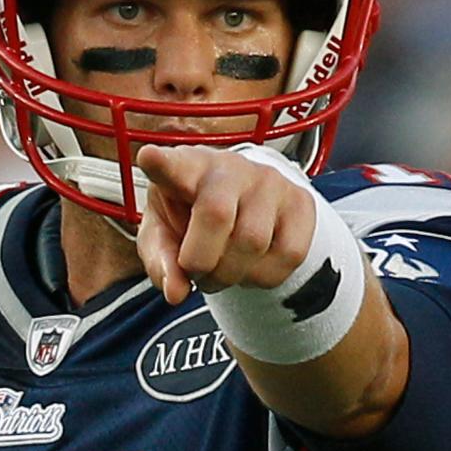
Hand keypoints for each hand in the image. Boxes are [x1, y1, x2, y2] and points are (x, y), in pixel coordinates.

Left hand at [135, 145, 315, 304]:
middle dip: (201, 261)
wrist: (239, 209)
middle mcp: (230, 168)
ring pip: (253, 242)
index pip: (174, 165)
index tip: (149, 159)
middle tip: (196, 271)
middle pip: (216, 215)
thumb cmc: (190, 218)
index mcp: (186, 169)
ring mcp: (271, 182)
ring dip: (231, 274)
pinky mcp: (301, 203)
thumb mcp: (162, 237)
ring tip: (221, 270)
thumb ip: (161, 262)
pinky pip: (287, 255)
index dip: (162, 164)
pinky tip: (250, 266)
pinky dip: (263, 277)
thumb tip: (175, 292)